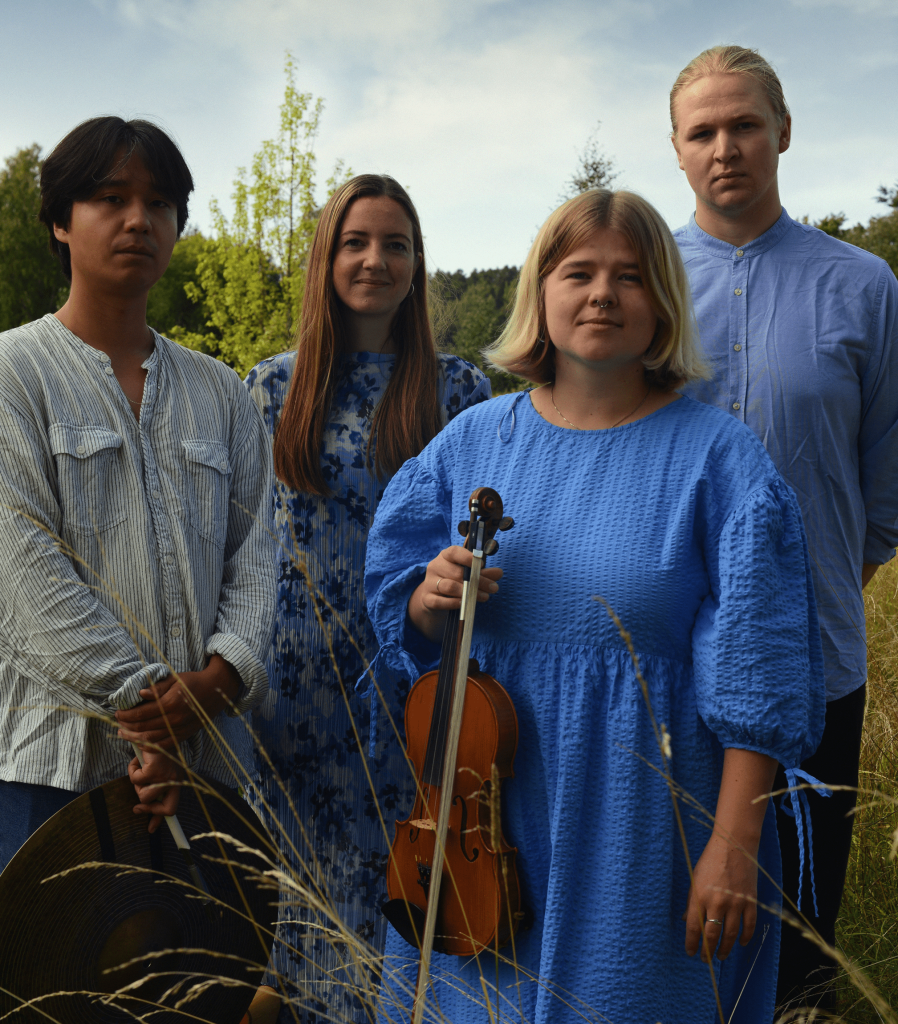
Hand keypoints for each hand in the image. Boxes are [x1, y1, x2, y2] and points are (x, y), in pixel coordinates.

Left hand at [116, 655, 240, 747]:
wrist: (215, 691)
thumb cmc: (193, 682)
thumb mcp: (175, 679)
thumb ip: (157, 688)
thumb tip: (140, 693)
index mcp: (171, 703)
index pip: (142, 713)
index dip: (127, 715)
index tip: (117, 712)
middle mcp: (175, 718)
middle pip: (144, 727)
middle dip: (127, 726)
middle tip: (117, 723)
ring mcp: (180, 728)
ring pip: (152, 738)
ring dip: (134, 737)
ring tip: (123, 734)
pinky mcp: (184, 735)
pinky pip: (164, 745)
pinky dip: (150, 746)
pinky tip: (140, 743)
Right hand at [128, 749, 183, 832]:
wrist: (154, 733)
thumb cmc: (154, 754)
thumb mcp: (154, 775)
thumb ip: (150, 790)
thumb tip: (138, 810)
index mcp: (176, 782)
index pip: (172, 808)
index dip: (160, 821)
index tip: (150, 830)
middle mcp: (174, 781)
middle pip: (167, 810)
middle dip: (148, 809)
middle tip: (137, 806)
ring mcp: (165, 776)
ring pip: (143, 795)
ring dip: (137, 784)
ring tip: (141, 770)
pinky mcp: (154, 770)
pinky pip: (136, 779)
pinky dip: (132, 770)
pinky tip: (138, 760)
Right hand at [408, 545, 502, 642]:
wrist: (435, 600)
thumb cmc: (455, 582)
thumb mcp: (469, 575)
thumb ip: (483, 573)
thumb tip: (499, 573)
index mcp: (445, 556)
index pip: (454, 552)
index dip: (468, 557)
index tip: (482, 564)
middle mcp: (435, 567)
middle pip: (457, 572)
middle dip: (478, 580)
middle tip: (493, 587)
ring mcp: (429, 583)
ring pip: (449, 586)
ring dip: (469, 592)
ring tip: (485, 597)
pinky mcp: (426, 599)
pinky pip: (440, 601)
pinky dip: (453, 603)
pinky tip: (465, 604)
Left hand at [684, 831, 758, 961]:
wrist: (734, 845)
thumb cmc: (711, 861)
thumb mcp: (695, 878)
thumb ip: (692, 900)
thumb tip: (685, 920)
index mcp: (700, 895)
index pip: (693, 926)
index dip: (691, 942)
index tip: (690, 952)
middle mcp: (717, 902)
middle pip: (712, 934)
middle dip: (707, 950)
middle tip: (705, 959)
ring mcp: (735, 903)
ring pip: (731, 934)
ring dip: (726, 948)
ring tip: (721, 956)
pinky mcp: (750, 901)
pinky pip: (749, 925)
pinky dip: (746, 937)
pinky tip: (741, 943)